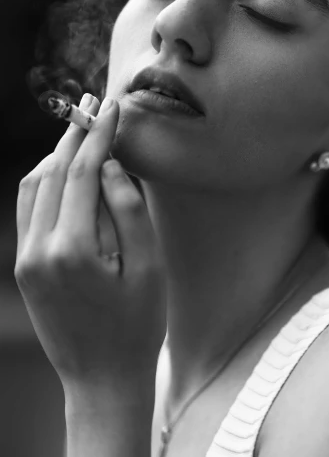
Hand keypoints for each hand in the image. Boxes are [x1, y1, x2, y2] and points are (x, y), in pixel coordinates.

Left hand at [14, 94, 165, 390]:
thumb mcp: (149, 268)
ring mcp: (25, 260)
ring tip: (84, 137)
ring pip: (32, 188)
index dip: (97, 136)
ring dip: (57, 157)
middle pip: (50, 174)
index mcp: (72, 250)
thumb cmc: (136, 325)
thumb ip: (129, 211)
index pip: (80, 174)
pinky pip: (28, 210)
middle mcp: (38, 250)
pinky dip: (44, 183)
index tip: (112, 108)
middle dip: (74, 137)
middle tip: (95, 107)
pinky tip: (66, 175)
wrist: (102, 377)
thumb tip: (110, 167)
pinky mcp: (23, 268)